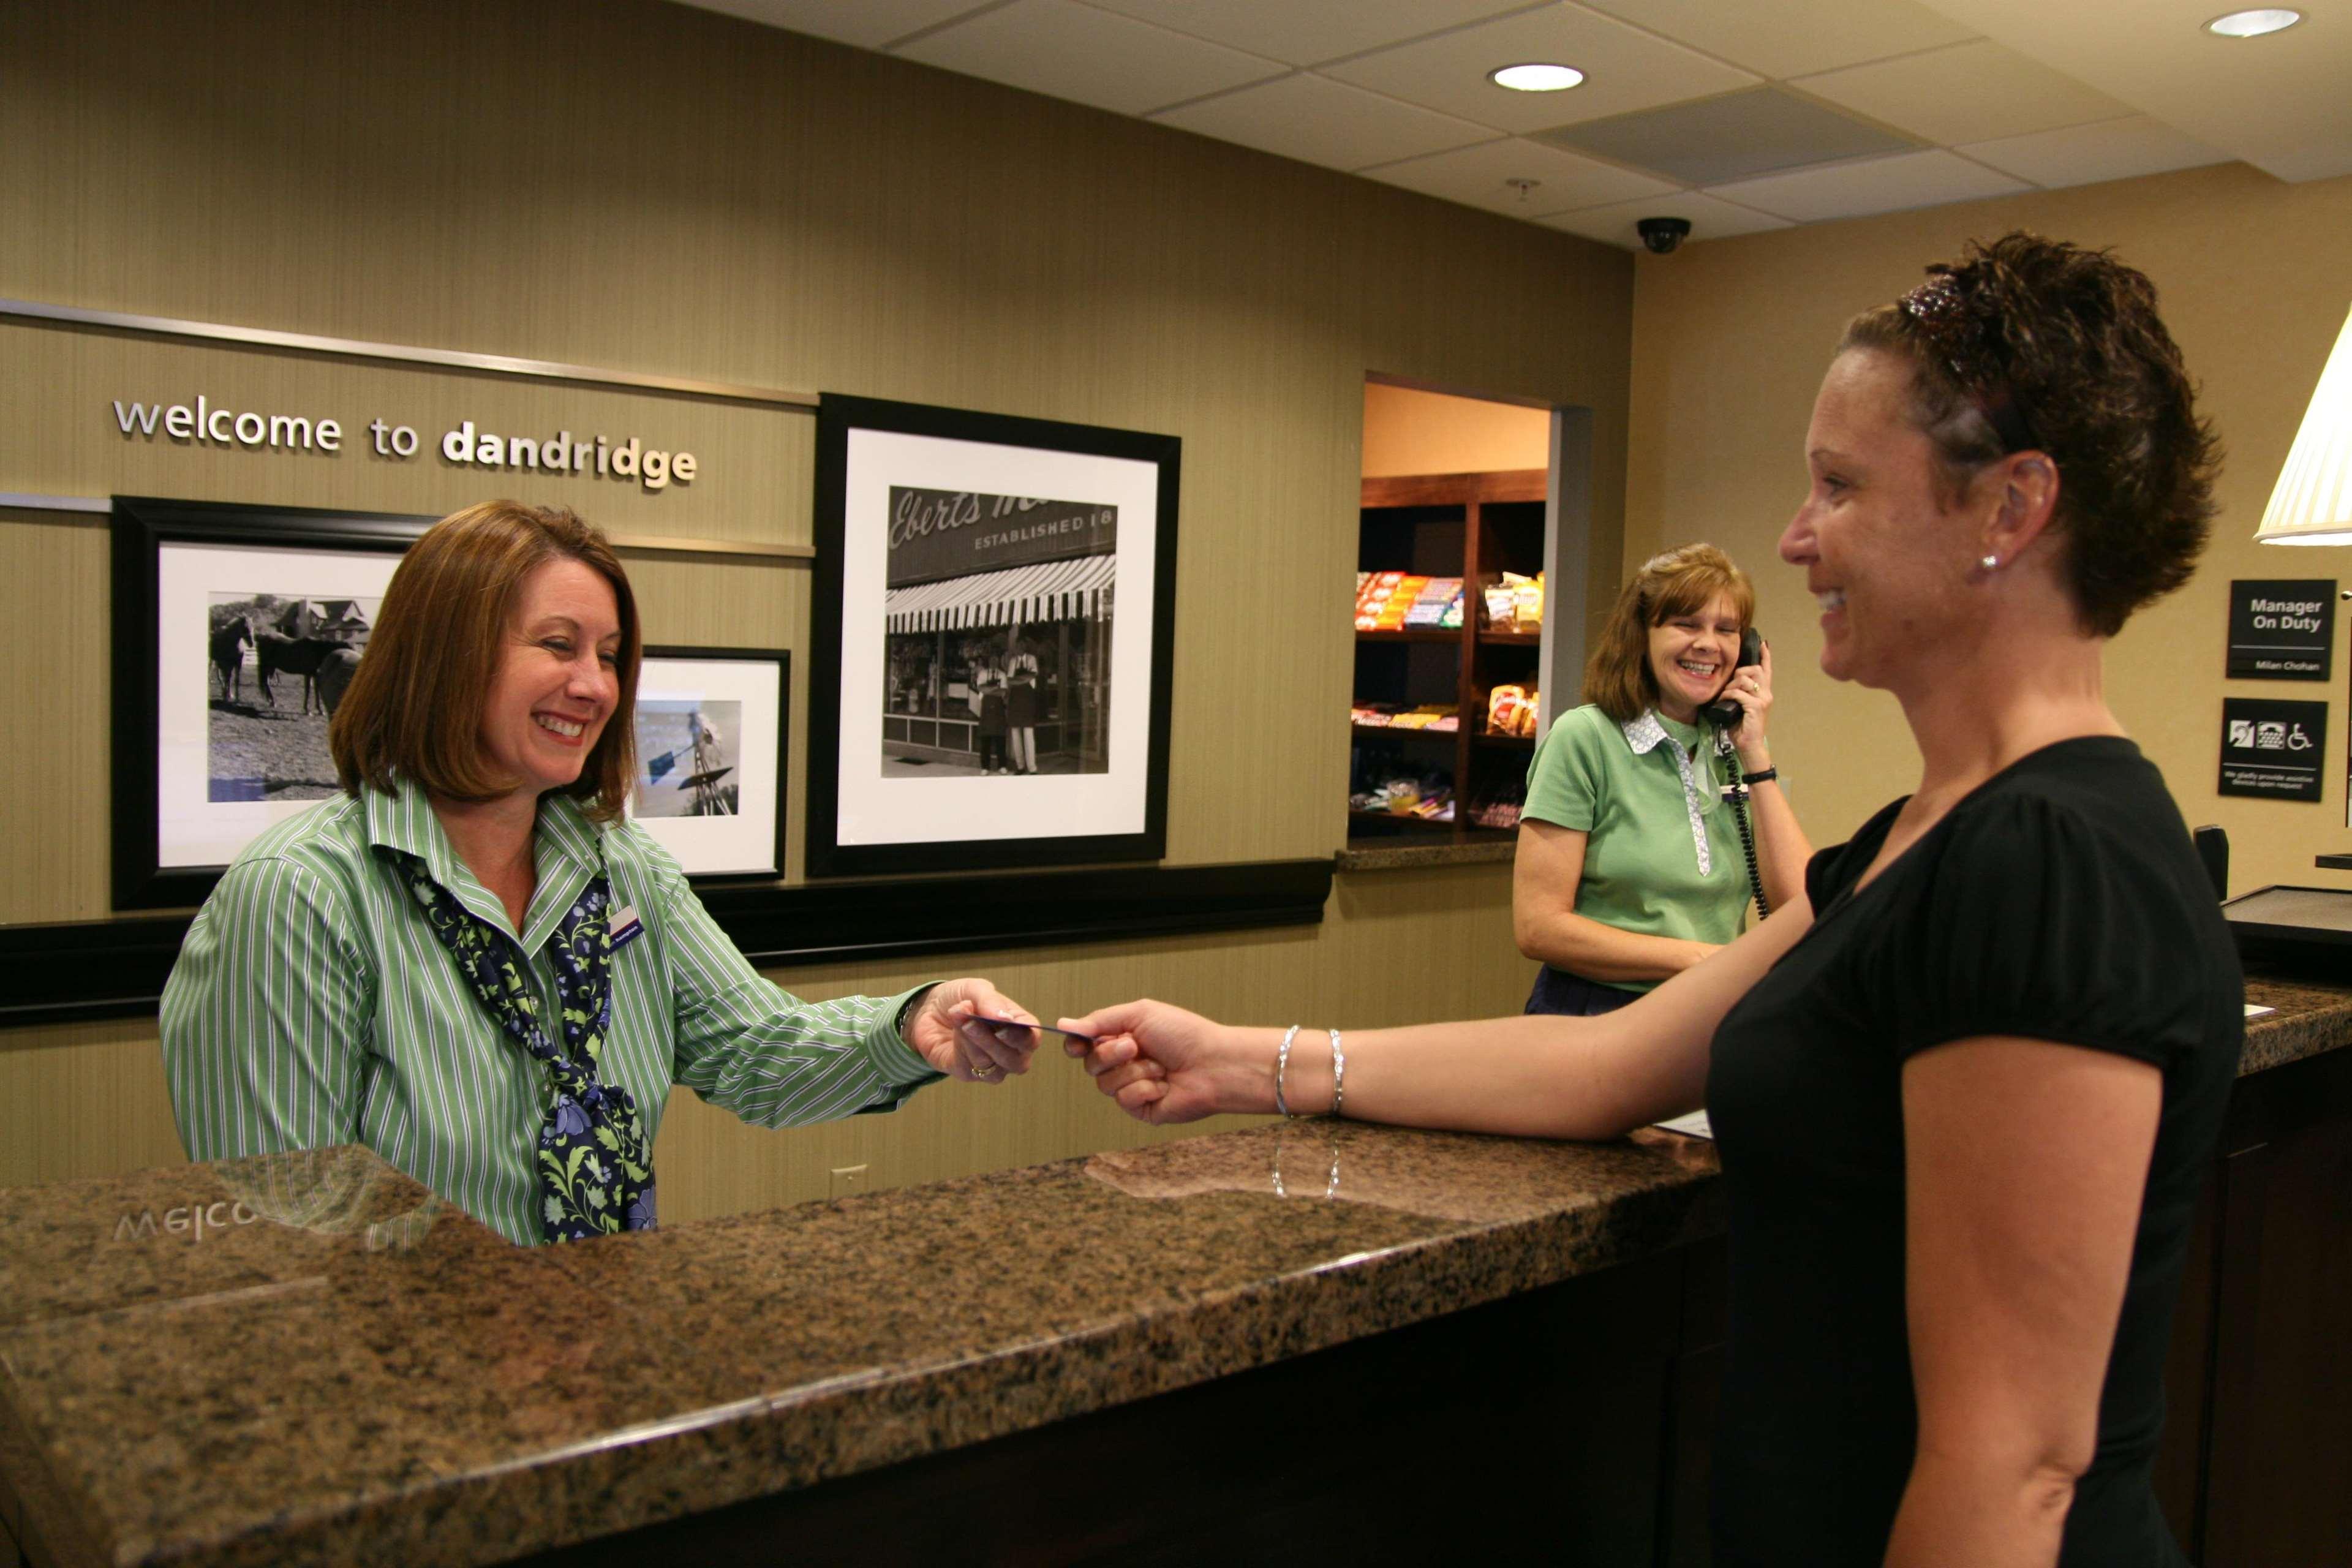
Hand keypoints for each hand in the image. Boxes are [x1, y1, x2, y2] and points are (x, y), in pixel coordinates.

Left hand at [903, 978, 1041, 1084]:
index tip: (1002, 1027)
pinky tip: (954, 1031)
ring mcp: (990, 1066)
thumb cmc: (960, 997)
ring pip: (990, 1065)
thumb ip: (991, 1001)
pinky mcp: (967, 1073)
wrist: (929, 1008)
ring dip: (972, 1041)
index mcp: (1020, 1027)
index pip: (1032, 1039)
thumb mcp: (975, 989)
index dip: (1021, 1037)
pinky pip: (968, 1068)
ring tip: (958, 1016)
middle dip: (992, 1042)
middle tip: (970, 1021)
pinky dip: (960, 1047)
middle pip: (1016, 1061)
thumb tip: (1006, 1019)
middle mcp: (1010, 1050)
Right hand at [1059, 998, 1234, 1124]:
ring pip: (1105, 1084)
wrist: (1213, 1064)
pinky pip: (1124, 1100)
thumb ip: (1100, 1021)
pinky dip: (1144, 1089)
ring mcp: (1132, 1088)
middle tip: (1135, 1046)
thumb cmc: (1183, 1034)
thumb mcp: (1139, 1015)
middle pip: (1090, 1064)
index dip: (1077, 1045)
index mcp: (1122, 1038)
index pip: (1084, 1045)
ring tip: (1159, 1066)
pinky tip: (1164, 1085)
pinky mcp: (1141, 1108)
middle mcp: (1124, 1064)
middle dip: (1111, 1053)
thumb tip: (1063, 1023)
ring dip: (1134, 1071)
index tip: (1078, 1043)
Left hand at [1723, 638, 1775, 769]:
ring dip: (1730, 685)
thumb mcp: (1741, 706)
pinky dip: (1728, 695)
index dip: (1765, 655)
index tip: (1762, 643)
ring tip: (1725, 695)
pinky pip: (1738, 692)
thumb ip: (1739, 693)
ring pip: (1745, 679)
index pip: (1766, 669)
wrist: (1749, 745)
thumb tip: (1729, 683)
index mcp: (1764, 693)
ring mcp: (1763, 700)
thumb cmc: (1742, 727)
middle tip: (1730, 685)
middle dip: (1739, 672)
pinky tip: (1724, 701)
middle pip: (1754, 669)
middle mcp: (1766, 694)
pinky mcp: (1756, 707)